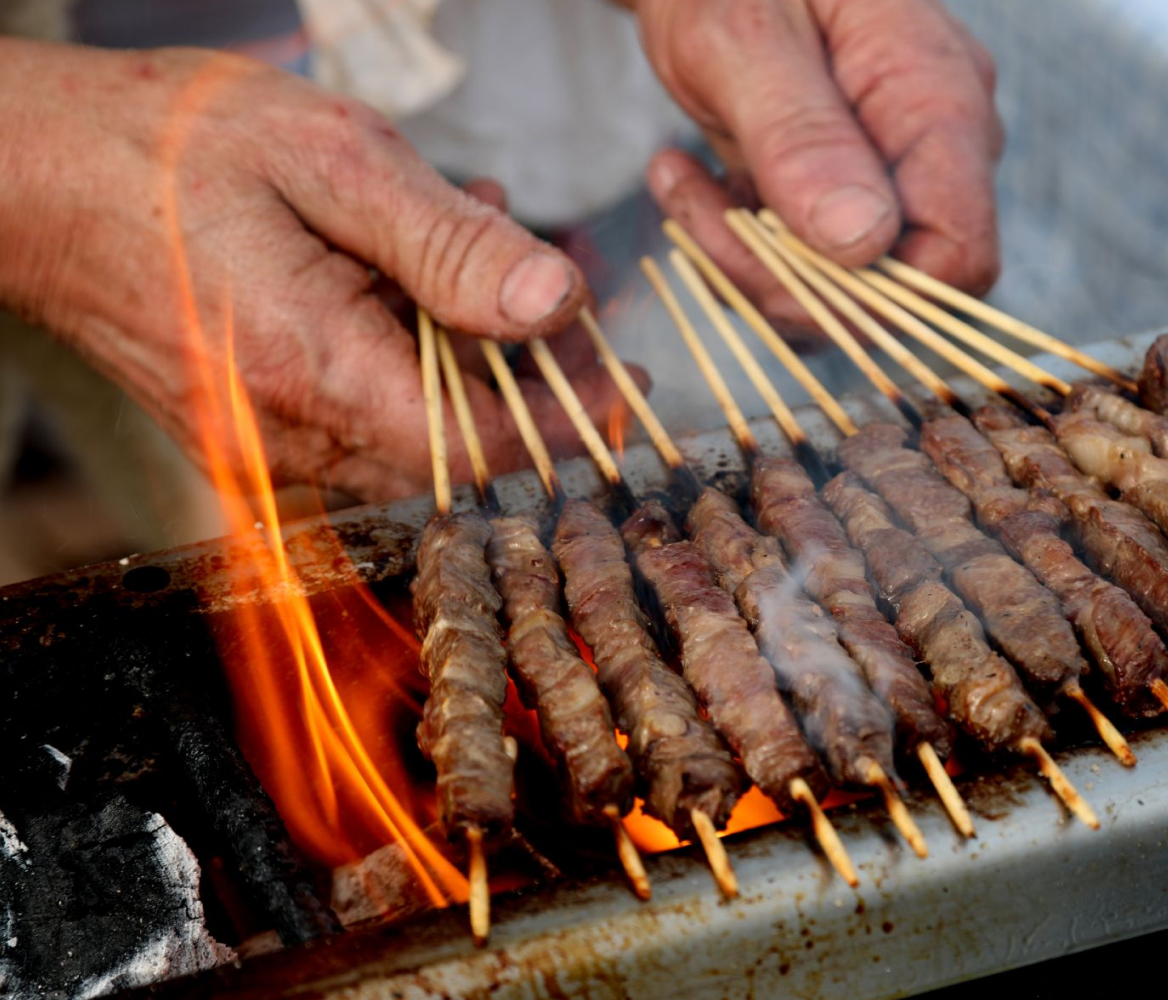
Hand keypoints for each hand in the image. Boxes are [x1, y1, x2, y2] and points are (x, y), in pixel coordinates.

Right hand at [0, 40, 641, 501]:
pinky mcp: (256, 430)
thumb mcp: (333, 159)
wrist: (32, 176)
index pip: (483, 449)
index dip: (566, 417)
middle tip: (562, 287)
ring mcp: (267, 442)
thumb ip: (450, 243)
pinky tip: (412, 269)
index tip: (622, 375)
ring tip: (476, 240)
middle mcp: (290, 435)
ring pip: (420, 430)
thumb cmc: (168, 147)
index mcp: (313, 372)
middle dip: (529, 373)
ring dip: (472, 353)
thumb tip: (558, 303)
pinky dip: (413, 354)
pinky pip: (366, 415)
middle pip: (461, 447)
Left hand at [632, 0, 1001, 339]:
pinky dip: (738, 242)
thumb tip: (860, 242)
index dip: (873, 294)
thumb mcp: (744, 35)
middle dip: (785, 278)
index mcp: (939, 98)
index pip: (959, 254)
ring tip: (674, 177)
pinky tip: (686, 177)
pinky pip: (807, 260)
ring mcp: (891, 167)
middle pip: (894, 284)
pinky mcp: (841, 184)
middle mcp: (934, 145)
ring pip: (841, 284)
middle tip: (693, 207)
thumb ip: (802, 136)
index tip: (770, 260)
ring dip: (745, 260)